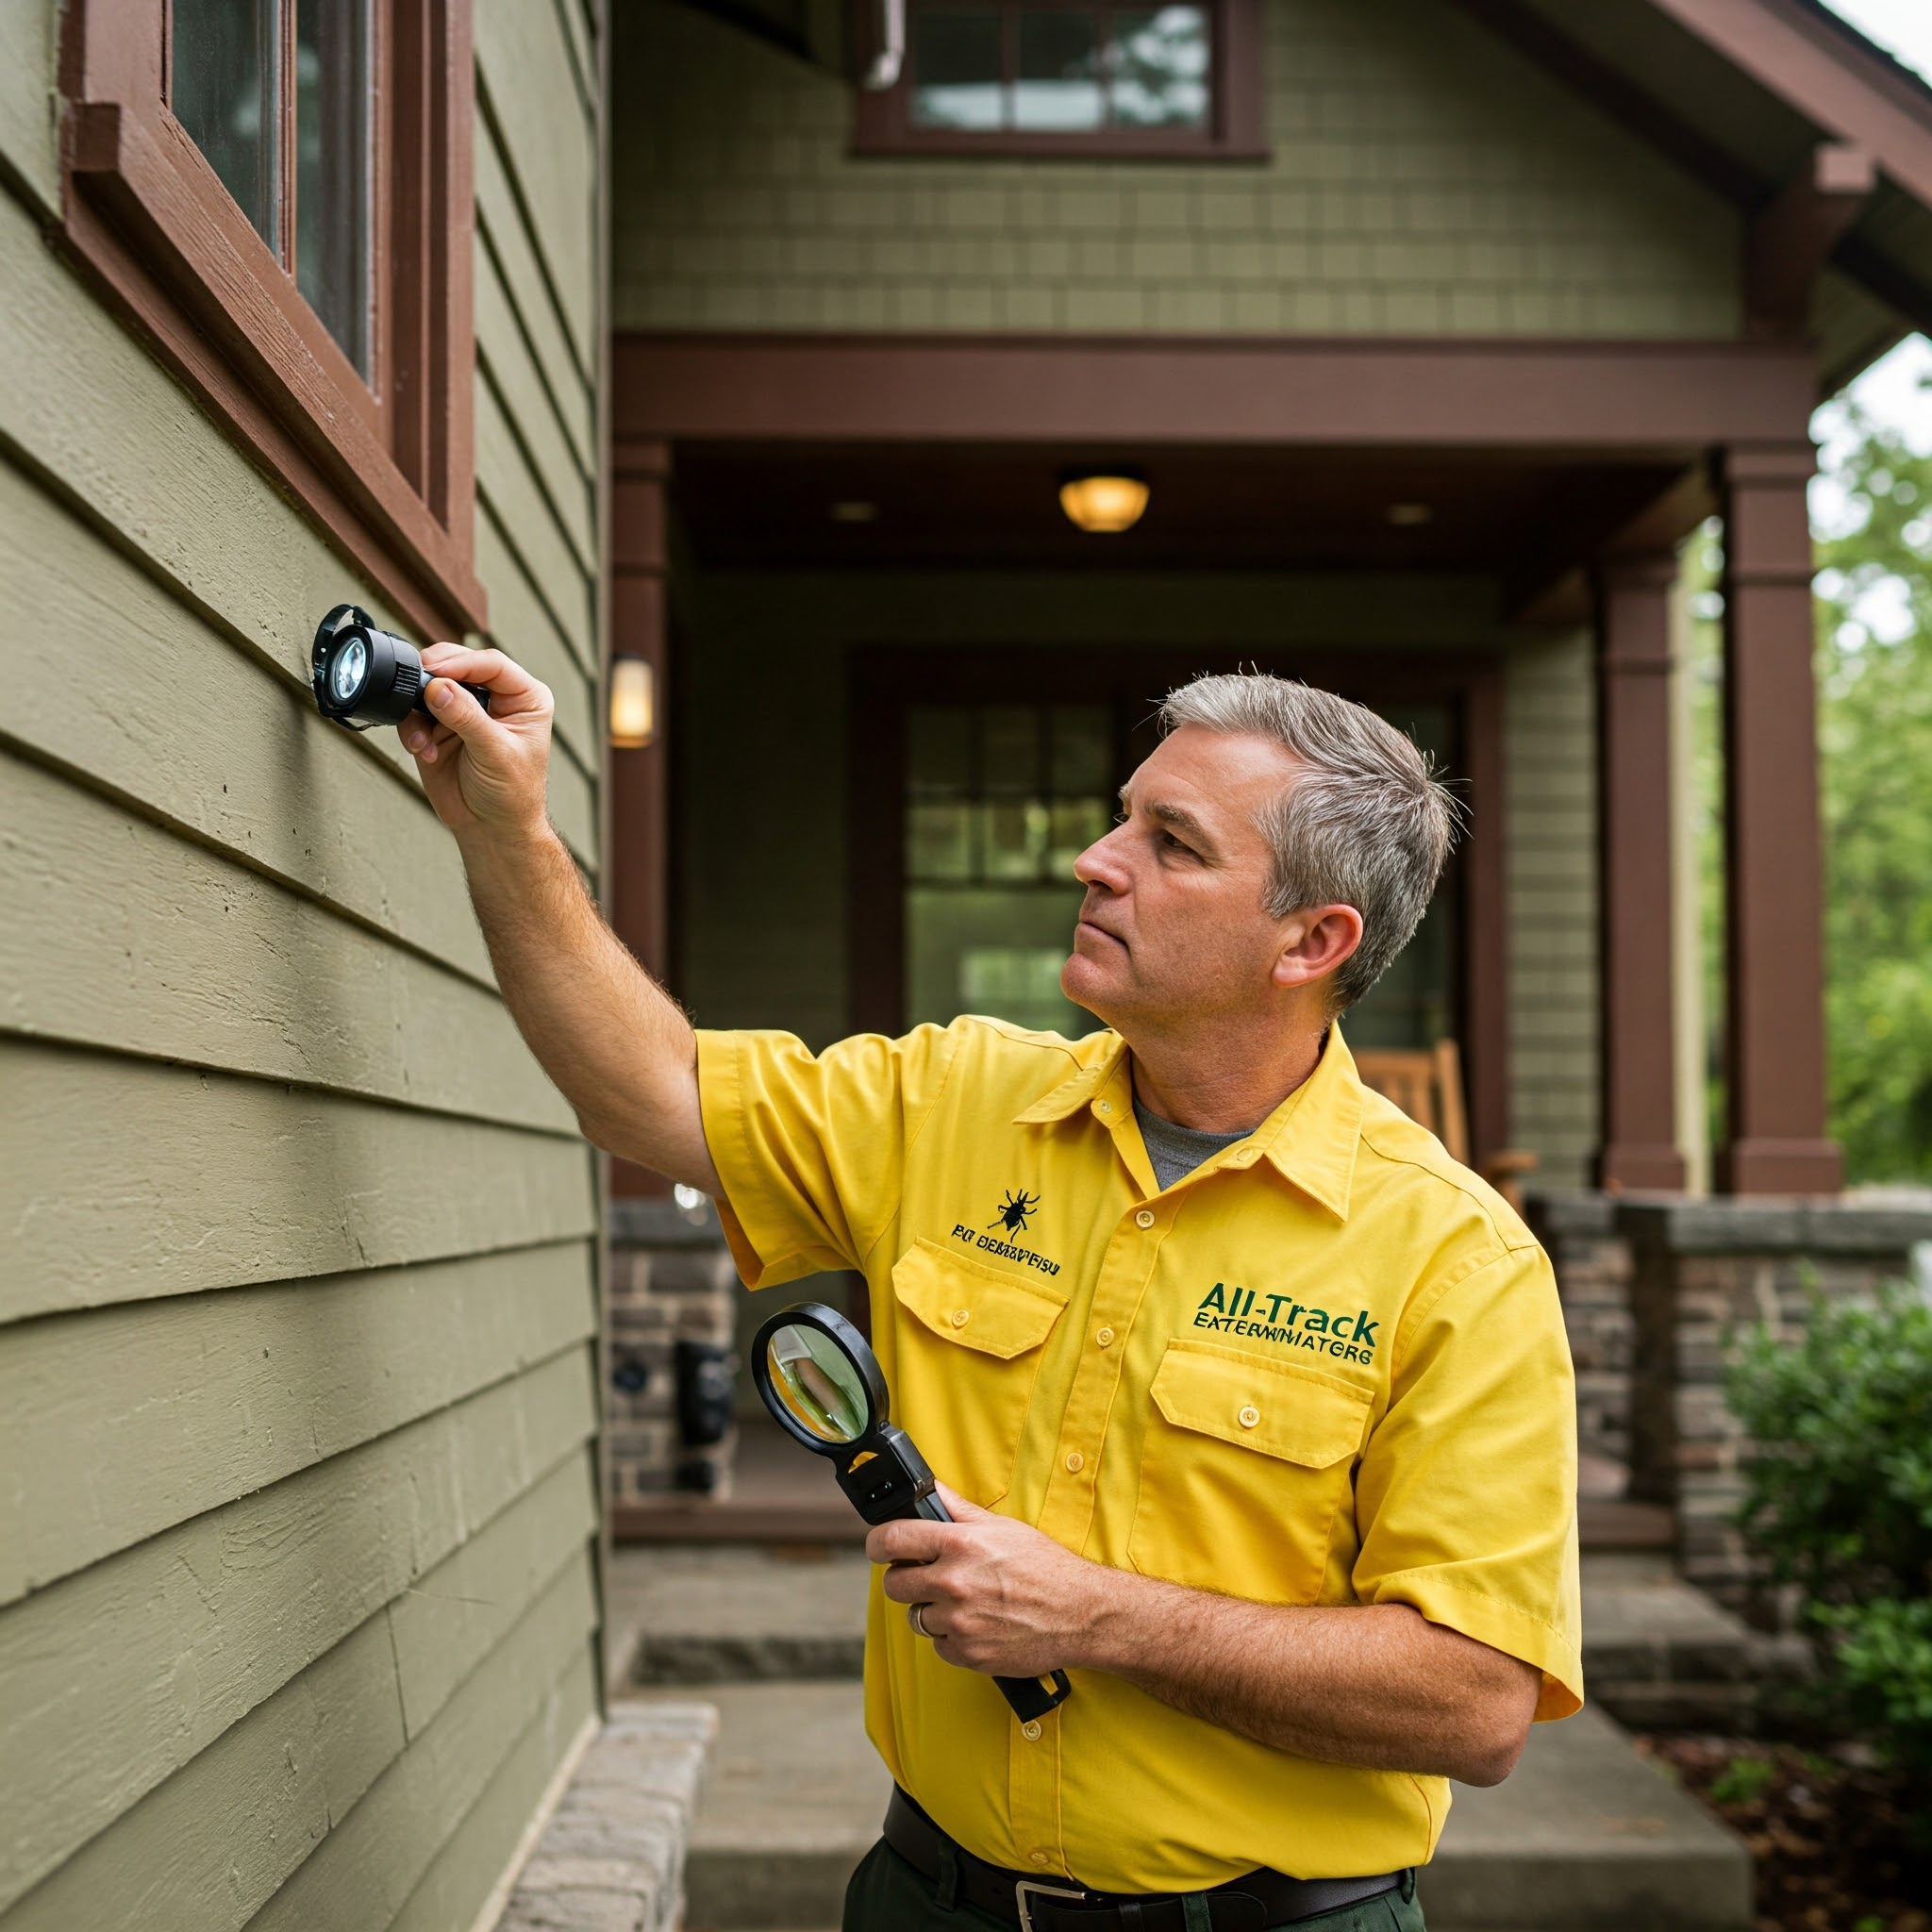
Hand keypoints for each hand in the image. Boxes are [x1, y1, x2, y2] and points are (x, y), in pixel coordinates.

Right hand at [398, 643, 553, 839]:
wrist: (491, 828)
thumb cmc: (512, 793)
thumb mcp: (496, 753)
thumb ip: (466, 718)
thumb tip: (438, 687)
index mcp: (524, 697)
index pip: (491, 664)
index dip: (462, 663)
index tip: (434, 670)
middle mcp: (493, 698)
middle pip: (458, 666)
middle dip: (434, 677)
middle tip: (417, 688)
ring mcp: (463, 711)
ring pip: (430, 686)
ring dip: (419, 708)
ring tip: (424, 739)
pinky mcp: (438, 727)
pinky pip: (414, 714)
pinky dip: (412, 730)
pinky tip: (423, 750)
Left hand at [870, 1486, 1106, 1679]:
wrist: (1080, 1613)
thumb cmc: (1044, 1567)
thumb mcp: (1002, 1527)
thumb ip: (957, 1509)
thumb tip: (929, 1490)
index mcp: (960, 1544)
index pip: (892, 1540)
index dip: (878, 1543)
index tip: (880, 1548)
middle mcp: (954, 1583)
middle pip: (895, 1584)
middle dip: (907, 1578)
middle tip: (928, 1576)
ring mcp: (959, 1622)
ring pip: (916, 1617)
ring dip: (932, 1611)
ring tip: (964, 1602)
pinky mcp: (968, 1653)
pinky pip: (939, 1646)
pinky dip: (952, 1638)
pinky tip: (977, 1624)